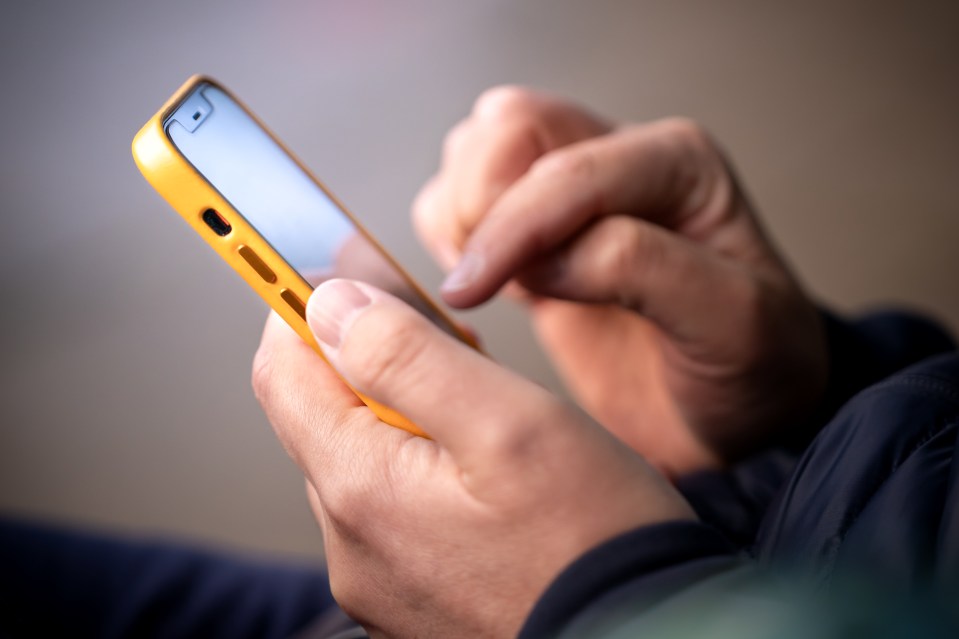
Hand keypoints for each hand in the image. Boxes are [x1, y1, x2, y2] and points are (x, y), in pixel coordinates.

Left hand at [253, 279, 692, 636]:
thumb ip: (406, 355)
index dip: (301, 303)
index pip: (283, 368)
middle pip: (320, 410)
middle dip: (367, 355)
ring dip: (398, 409)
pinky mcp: (410, 592)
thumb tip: (330, 304)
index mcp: (361, 490)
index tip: (340, 271)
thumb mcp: (508, 421)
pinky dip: (416, 463)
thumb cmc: (594, 536)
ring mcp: (378, 573)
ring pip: (359, 454)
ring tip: (478, 406)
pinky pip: (389, 504)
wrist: (644, 634)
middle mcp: (352, 541)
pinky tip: (478, 465)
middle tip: (447, 339)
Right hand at [414, 87, 827, 474]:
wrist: (732, 413)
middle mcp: (622, 160)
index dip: (512, 226)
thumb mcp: (733, 323)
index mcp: (679, 164)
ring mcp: (574, 191)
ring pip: (477, 150)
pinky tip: (485, 286)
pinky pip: (463, 198)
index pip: (570, 169)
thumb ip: (642, 268)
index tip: (470, 293)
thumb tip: (544, 259)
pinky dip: (449, 234)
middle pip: (509, 127)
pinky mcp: (538, 232)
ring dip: (460, 213)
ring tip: (487, 285)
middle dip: (480, 201)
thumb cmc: (751, 367)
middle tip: (486, 283)